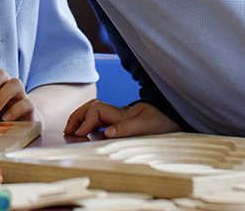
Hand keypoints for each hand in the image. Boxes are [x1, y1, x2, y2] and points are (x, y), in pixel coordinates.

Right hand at [64, 99, 178, 137]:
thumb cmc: (164, 123)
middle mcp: (119, 114)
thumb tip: (106, 132)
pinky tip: (85, 136)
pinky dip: (90, 127)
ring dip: (81, 120)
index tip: (80, 134)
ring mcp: (120, 119)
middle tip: (67, 131)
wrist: (178, 121)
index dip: (86, 120)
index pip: (97, 110)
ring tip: (70, 132)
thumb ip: (127, 128)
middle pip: (91, 107)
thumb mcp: (148, 126)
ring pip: (94, 114)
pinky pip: (102, 123)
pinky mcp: (122, 126)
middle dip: (77, 116)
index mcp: (122, 113)